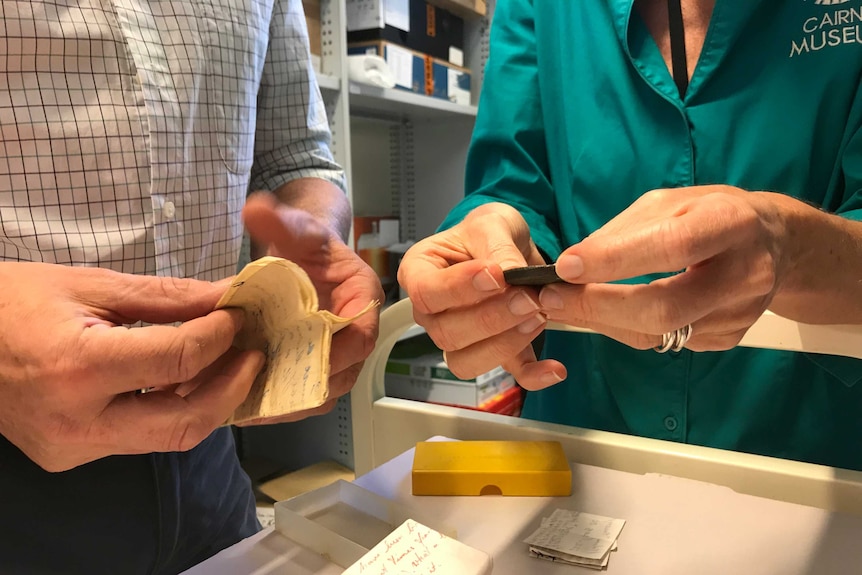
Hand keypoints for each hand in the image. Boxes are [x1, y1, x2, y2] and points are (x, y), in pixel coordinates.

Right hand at [0, 263, 264, 470]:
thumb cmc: (12, 300)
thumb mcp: (91, 284)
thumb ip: (166, 297)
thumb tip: (227, 296)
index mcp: (79, 369)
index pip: (179, 360)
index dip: (221, 336)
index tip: (239, 315)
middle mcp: (77, 422)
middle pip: (185, 423)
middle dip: (232, 388)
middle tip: (254, 354)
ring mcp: (72, 447)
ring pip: (166, 437)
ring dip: (207, 401)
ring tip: (227, 362)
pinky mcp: (70, 455)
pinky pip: (139, 437)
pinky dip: (171, 409)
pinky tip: (186, 379)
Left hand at [241, 191, 382, 423]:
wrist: (303, 256)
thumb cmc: (306, 243)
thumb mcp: (295, 227)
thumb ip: (279, 220)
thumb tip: (254, 209)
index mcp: (362, 299)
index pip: (362, 336)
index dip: (337, 354)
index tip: (300, 358)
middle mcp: (355, 334)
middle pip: (343, 375)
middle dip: (305, 387)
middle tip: (263, 392)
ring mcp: (337, 357)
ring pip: (324, 394)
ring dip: (289, 403)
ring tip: (249, 406)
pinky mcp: (314, 368)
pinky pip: (305, 397)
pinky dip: (279, 405)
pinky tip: (244, 407)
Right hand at [397, 202, 566, 390]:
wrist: (509, 245)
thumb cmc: (486, 233)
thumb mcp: (491, 223)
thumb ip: (497, 245)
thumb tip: (509, 273)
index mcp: (420, 273)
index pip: (426, 291)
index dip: (458, 288)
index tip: (494, 275)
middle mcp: (433, 312)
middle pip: (446, 333)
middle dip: (490, 318)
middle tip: (527, 297)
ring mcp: (460, 337)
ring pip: (466, 361)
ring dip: (505, 344)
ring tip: (538, 317)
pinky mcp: (494, 351)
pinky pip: (507, 373)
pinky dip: (532, 375)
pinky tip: (554, 368)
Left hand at [539, 185, 788, 350]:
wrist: (775, 244)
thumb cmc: (712, 214)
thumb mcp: (672, 201)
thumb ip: (625, 230)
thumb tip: (575, 264)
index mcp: (729, 223)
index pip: (671, 246)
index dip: (615, 260)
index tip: (566, 267)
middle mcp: (744, 273)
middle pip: (665, 307)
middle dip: (599, 306)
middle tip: (551, 299)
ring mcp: (739, 313)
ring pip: (660, 333)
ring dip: (603, 322)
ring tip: (564, 306)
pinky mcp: (728, 338)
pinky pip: (666, 341)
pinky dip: (626, 329)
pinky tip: (605, 313)